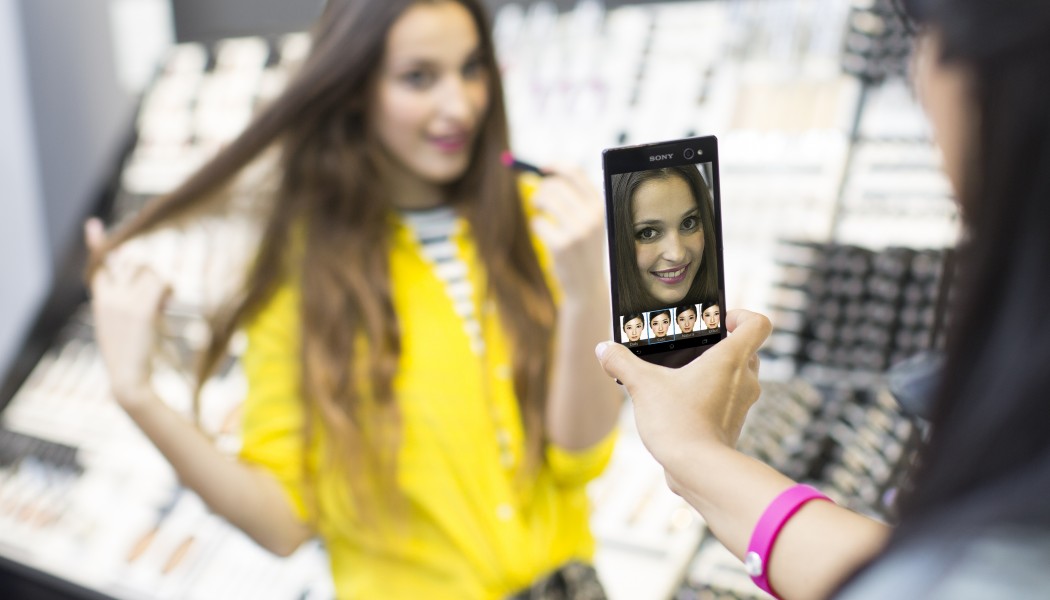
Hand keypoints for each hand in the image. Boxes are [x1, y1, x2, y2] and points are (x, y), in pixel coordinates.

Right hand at [85, 218, 169, 410]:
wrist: (128, 380)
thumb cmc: (132, 360)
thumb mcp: (126, 329)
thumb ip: (135, 307)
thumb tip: (159, 291)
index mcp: (102, 302)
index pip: (99, 268)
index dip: (97, 245)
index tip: (94, 224)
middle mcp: (109, 298)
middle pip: (136, 266)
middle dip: (152, 276)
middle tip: (163, 297)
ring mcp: (123, 302)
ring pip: (151, 273)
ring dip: (163, 285)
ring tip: (165, 304)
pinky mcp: (140, 308)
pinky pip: (161, 284)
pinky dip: (169, 291)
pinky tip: (168, 303)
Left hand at [528, 166, 606, 304]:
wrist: (586, 284)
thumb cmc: (584, 248)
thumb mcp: (590, 221)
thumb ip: (576, 199)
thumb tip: (547, 174)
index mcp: (600, 206)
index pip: (576, 173)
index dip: (556, 165)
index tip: (543, 168)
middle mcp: (591, 216)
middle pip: (555, 186)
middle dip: (542, 190)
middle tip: (538, 201)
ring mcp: (577, 231)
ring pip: (544, 201)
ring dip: (537, 205)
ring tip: (540, 214)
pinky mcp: (561, 245)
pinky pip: (537, 223)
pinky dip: (537, 226)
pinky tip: (546, 236)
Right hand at [594, 310, 770, 464]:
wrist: (696, 469)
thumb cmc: (679, 422)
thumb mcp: (643, 385)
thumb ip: (622, 362)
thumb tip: (604, 349)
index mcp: (731, 359)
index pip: (758, 324)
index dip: (742, 315)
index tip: (720, 320)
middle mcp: (744, 380)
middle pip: (748, 350)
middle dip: (723, 345)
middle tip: (693, 346)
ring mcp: (742, 405)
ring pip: (738, 378)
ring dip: (716, 373)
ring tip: (682, 375)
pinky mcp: (733, 425)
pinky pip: (727, 402)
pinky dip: (710, 398)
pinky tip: (682, 403)